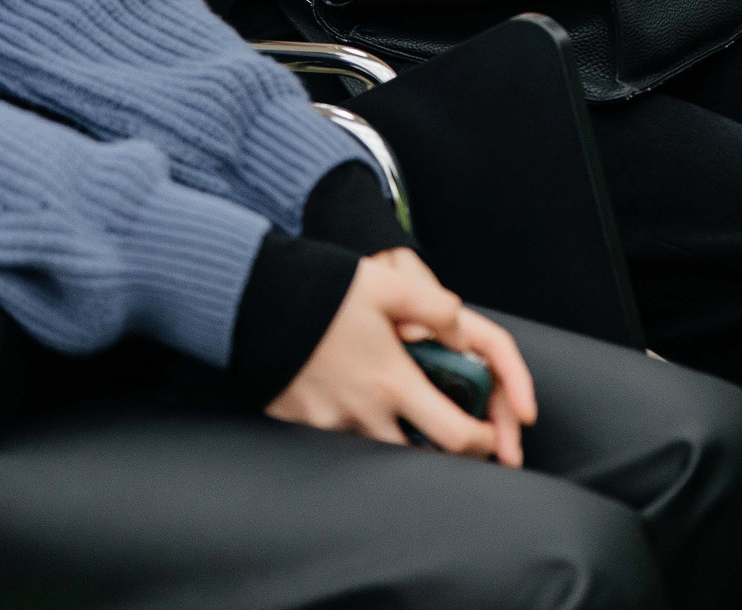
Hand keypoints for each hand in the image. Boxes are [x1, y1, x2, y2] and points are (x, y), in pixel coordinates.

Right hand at [266, 251, 538, 464]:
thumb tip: (462, 338)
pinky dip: (353, 429)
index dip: (481, 442)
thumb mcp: (390, 286)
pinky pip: (337, 439)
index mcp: (393, 382)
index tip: (487, 437)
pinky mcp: (299, 424)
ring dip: (394, 439)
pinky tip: (351, 402)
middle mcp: (363, 413)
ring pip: (376, 451)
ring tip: (399, 415)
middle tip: (447, 435)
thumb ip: (436, 310)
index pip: (453, 435)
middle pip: (415, 456)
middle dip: (437, 450)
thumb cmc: (325, 290)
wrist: (254, 299)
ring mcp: (328, 424)